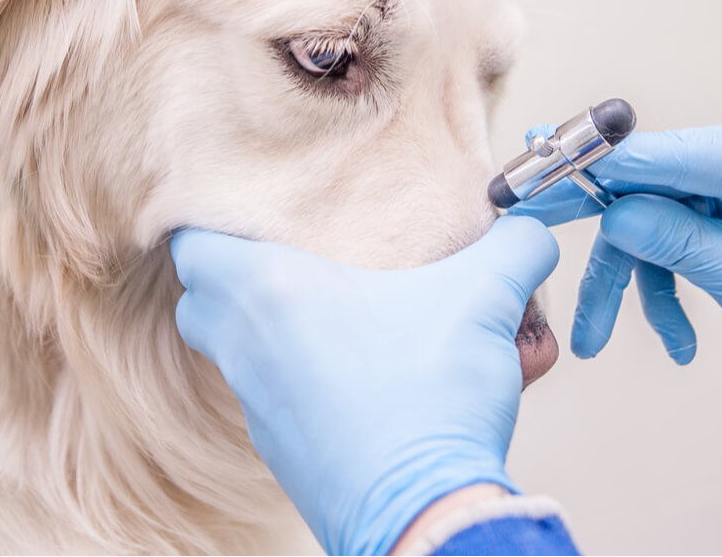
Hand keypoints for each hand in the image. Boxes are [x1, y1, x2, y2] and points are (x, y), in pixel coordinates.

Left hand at [169, 216, 558, 554]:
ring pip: (239, 353)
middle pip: (203, 300)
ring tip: (338, 315)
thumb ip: (515, 246)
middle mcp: (247, 349)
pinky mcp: (282, 453)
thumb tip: (531, 228)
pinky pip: (276, 401)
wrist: (425, 513)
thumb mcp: (485, 298)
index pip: (191, 245)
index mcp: (269, 292)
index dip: (211, 219)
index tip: (249, 209)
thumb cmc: (434, 398)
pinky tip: (365, 377)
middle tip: (290, 257)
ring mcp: (259, 407)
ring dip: (274, 331)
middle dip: (236, 276)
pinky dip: (305, 382)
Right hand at [512, 109, 721, 384]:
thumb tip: (612, 213)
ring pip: (650, 204)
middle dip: (589, 217)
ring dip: (627, 272)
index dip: (591, 165)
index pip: (666, 153)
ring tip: (597, 340)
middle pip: (648, 175)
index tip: (530, 178)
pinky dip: (659, 270)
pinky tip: (675, 334)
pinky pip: (670, 216)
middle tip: (520, 226)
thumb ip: (684, 245)